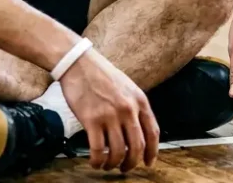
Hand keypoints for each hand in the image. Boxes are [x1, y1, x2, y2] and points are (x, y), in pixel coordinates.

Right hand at [59, 50, 159, 172]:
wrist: (79, 63)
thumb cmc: (101, 75)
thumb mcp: (127, 87)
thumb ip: (134, 107)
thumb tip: (136, 132)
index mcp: (139, 101)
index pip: (153, 133)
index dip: (152, 152)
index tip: (148, 162)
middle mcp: (128, 109)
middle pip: (137, 147)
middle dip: (132, 163)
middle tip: (125, 169)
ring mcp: (110, 115)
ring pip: (118, 152)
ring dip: (113, 164)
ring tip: (107, 166)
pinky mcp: (91, 120)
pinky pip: (98, 150)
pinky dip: (98, 161)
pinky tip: (95, 162)